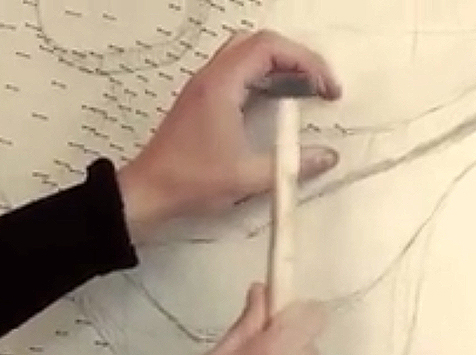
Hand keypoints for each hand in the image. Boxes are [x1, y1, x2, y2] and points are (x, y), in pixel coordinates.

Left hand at [117, 30, 342, 240]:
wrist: (148, 191)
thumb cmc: (189, 181)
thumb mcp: (247, 176)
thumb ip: (291, 166)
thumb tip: (327, 157)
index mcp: (221, 86)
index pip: (270, 48)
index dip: (306, 61)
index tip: (326, 87)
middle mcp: (211, 77)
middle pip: (260, 42)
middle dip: (296, 58)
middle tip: (318, 84)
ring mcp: (204, 86)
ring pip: (247, 53)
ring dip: (279, 65)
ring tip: (303, 90)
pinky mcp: (202, 99)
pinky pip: (237, 71)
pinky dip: (263, 77)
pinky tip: (276, 104)